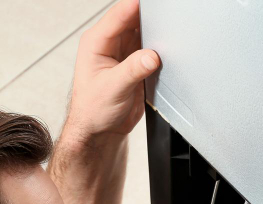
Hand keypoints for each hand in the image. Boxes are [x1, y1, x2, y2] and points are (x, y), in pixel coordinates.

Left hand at [64, 0, 160, 142]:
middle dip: (151, 17)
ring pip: (145, 31)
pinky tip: (167, 50)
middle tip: (166, 20)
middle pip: (134, 17)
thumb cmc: (93, 111)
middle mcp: (110, 43)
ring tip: (169, 35)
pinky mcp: (136, 62)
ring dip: (157, 32)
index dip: (137, 5)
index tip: (155, 5)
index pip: (119, 14)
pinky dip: (160, 47)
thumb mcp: (112, 89)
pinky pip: (152, 47)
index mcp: (96, 42)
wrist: (101, 131)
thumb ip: (132, 70)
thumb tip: (151, 56)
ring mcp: (124, 52)